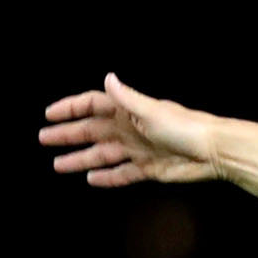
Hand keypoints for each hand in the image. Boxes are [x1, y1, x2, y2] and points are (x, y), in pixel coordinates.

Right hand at [40, 74, 220, 186]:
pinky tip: (91, 179)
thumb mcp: (152, 110)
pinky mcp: (149, 169)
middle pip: (92, 131)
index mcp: (128, 110)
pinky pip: (123, 173)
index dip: (70, 109)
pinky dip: (108, 177)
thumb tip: (108, 78)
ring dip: (81, 158)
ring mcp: (138, 149)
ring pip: (103, 154)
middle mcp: (130, 128)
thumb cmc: (185, 127)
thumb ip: (127, 98)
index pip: (92, 105)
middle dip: (68, 135)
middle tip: (44, 140)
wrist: (213, 152)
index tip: (49, 115)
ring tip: (59, 165)